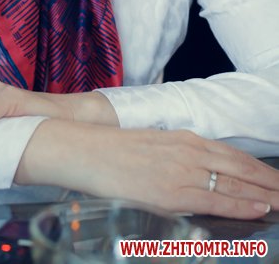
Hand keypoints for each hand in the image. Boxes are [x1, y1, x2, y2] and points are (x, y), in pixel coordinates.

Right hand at [16, 120, 278, 218]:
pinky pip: (218, 199)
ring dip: (265, 193)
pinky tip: (260, 207)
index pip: (233, 155)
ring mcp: (184, 171)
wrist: (86, 149)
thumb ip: (177, 156)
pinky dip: (243, 204)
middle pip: (242, 167)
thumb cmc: (113, 149)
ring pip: (237, 183)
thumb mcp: (153, 144)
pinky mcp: (174, 192)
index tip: (274, 178)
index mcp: (185, 138)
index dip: (257, 169)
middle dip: (270, 180)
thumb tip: (194, 171)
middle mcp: (190, 151)